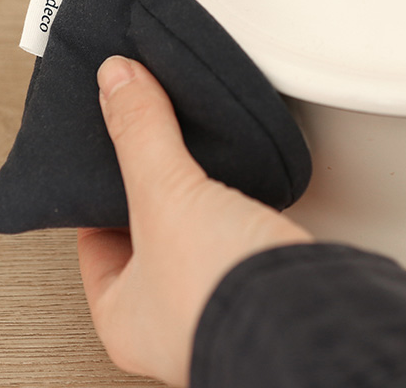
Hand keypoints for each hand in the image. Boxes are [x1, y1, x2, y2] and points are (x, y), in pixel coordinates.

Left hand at [78, 56, 313, 386]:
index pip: (92, 241)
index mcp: (121, 318)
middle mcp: (167, 322)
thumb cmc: (224, 297)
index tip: (105, 154)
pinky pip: (236, 238)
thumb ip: (140, 134)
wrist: (313, 318)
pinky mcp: (262, 288)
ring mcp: (218, 307)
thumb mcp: (163, 195)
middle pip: (144, 235)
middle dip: (151, 190)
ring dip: (198, 199)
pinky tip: (240, 184)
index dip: (96, 192)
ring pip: (194, 237)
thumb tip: (118, 82)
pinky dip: (236, 209)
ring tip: (195, 158)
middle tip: (150, 148)